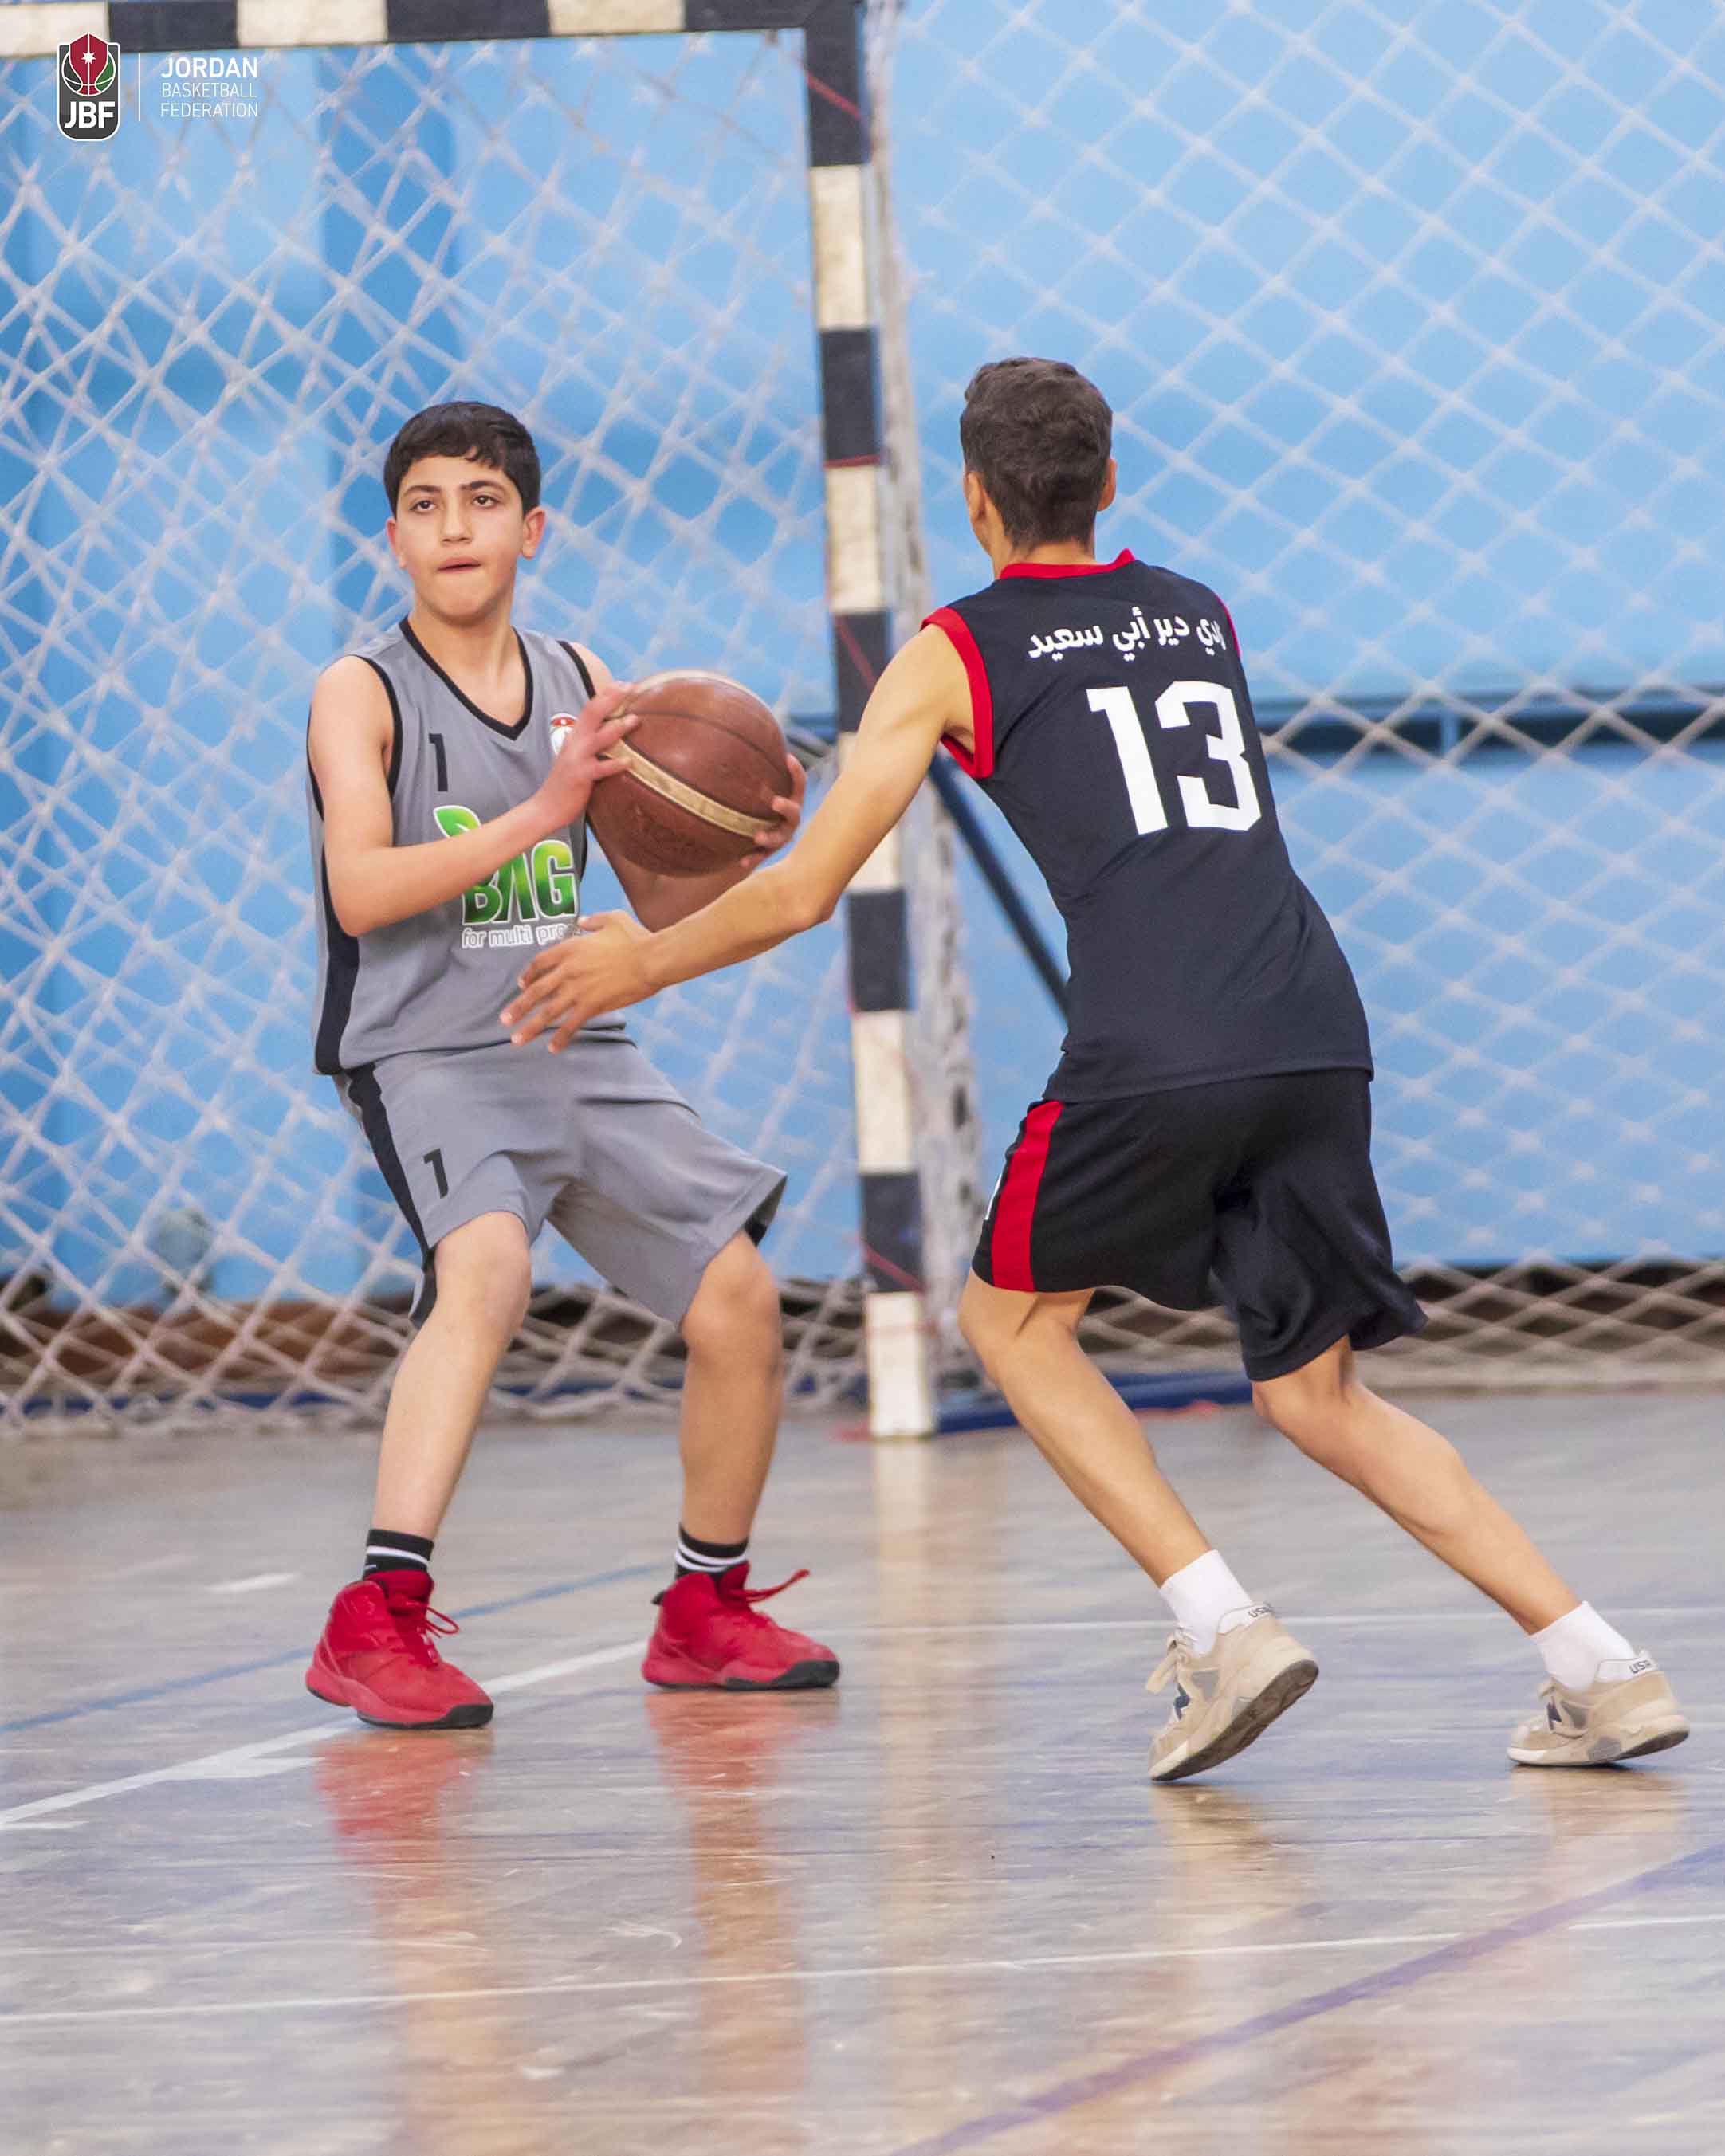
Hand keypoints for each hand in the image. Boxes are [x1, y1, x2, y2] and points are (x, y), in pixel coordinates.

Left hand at [501, 911, 653, 1050]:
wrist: (651, 959)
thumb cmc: (636, 938)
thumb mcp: (612, 919)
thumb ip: (593, 921)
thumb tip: (581, 922)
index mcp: (570, 948)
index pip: (540, 963)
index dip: (528, 975)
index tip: (521, 984)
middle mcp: (568, 970)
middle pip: (535, 991)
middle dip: (518, 1007)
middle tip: (505, 1019)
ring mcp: (578, 990)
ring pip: (547, 1012)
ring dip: (530, 1027)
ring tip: (516, 1040)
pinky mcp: (592, 1005)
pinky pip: (571, 1024)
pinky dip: (561, 1037)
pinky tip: (552, 1048)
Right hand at [532, 683, 636, 830]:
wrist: (545, 807)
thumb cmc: (566, 782)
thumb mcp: (576, 757)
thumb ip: (590, 743)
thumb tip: (612, 733)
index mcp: (574, 736)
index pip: (590, 708)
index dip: (606, 694)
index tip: (624, 683)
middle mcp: (575, 742)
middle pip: (593, 713)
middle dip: (611, 698)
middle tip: (630, 687)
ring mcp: (577, 758)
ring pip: (600, 737)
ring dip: (618, 727)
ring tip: (636, 719)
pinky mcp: (581, 776)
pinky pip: (601, 768)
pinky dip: (616, 763)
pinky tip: (631, 761)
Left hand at [749, 752, 806, 863]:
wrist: (747, 836)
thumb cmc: (750, 803)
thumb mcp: (749, 786)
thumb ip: (743, 767)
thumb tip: (724, 735)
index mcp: (789, 799)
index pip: (798, 784)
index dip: (796, 772)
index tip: (787, 758)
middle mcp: (788, 818)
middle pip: (794, 813)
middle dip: (787, 807)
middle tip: (775, 802)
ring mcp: (780, 836)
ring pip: (780, 839)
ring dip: (771, 837)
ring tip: (757, 836)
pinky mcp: (767, 853)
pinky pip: (762, 857)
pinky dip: (753, 859)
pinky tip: (741, 862)